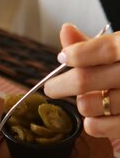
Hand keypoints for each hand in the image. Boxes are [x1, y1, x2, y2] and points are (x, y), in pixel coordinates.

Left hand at [44, 23, 119, 137]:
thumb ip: (93, 44)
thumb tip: (66, 30)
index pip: (106, 49)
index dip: (79, 54)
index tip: (62, 58)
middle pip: (86, 79)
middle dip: (61, 84)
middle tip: (51, 88)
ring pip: (88, 105)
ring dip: (81, 103)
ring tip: (85, 101)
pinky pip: (97, 127)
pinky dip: (91, 123)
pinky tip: (95, 117)